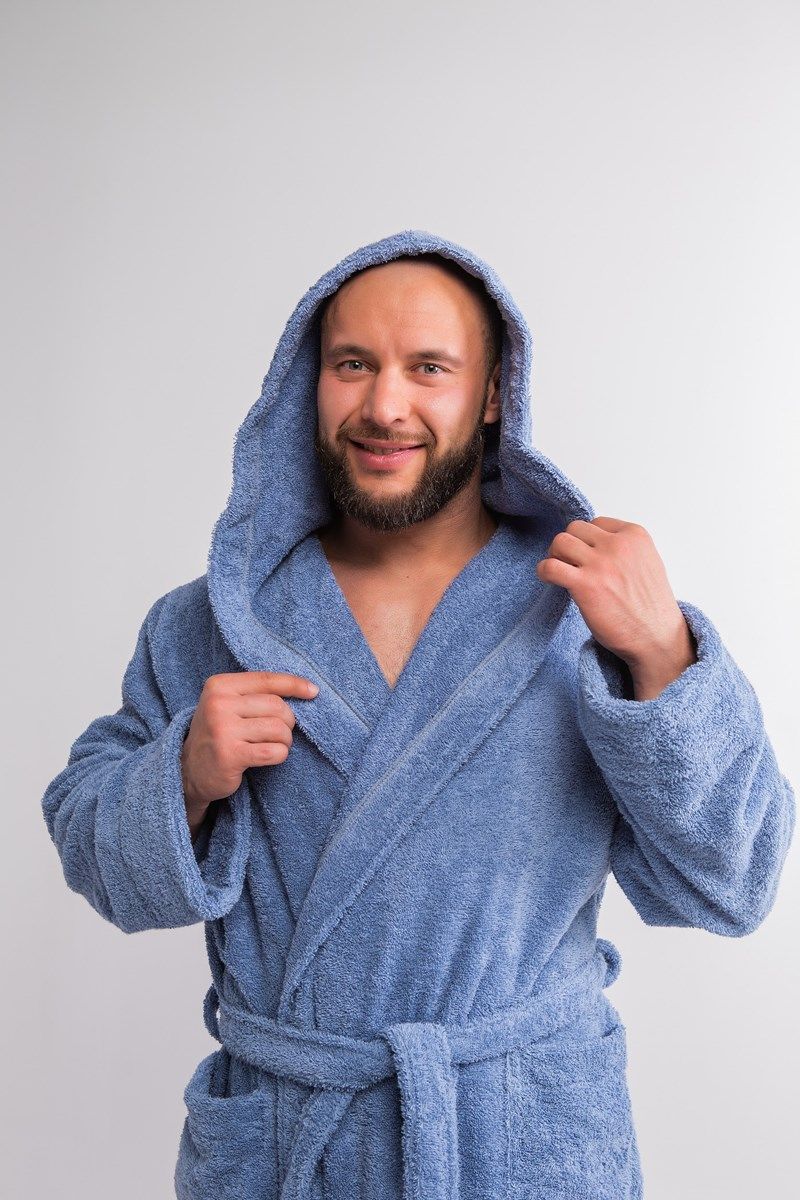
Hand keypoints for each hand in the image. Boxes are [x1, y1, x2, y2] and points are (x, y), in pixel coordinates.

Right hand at [181, 671, 319, 835]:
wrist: (188, 769)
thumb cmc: (219, 733)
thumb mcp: (228, 704)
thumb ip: (257, 694)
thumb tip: (307, 689)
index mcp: (219, 686)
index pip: (266, 680)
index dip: (294, 685)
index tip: (313, 691)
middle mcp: (218, 705)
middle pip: (277, 706)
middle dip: (287, 721)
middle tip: (278, 733)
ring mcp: (223, 730)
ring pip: (279, 729)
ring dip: (285, 741)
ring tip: (273, 745)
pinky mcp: (231, 755)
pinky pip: (274, 752)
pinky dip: (279, 755)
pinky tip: (269, 757)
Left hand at [535, 517, 696, 698]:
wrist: (657, 637)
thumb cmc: (651, 606)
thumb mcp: (646, 562)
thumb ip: (623, 549)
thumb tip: (593, 545)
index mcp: (635, 536)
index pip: (597, 523)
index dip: (587, 540)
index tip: (587, 557)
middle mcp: (618, 545)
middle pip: (575, 528)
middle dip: (569, 545)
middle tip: (568, 563)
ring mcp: (601, 564)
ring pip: (560, 541)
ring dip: (555, 555)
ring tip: (560, 572)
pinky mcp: (585, 585)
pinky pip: (550, 566)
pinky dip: (544, 571)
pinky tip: (549, 580)